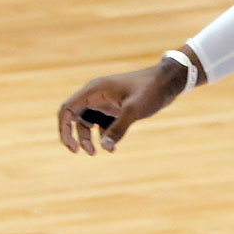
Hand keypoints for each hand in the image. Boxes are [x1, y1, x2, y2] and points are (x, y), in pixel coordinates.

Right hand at [57, 63, 183, 154]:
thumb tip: (105, 147)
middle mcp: (96, 95)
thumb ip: (119, 128)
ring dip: (88, 138)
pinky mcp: (114, 108)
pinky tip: (111, 146)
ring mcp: (105, 101)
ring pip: (86, 122)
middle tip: (78, 151)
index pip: (67, 109)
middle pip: (73, 117)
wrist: (169, 81)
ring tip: (95, 152)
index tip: (71, 145)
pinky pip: (101, 124)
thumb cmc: (152, 89)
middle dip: (73, 135)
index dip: (63, 128)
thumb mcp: (135, 109)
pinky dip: (102, 135)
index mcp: (95, 90)